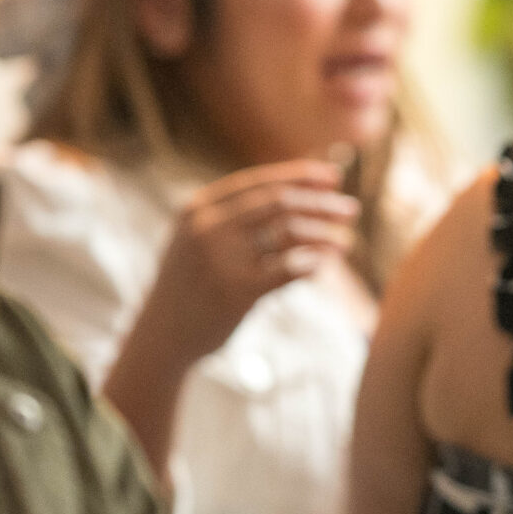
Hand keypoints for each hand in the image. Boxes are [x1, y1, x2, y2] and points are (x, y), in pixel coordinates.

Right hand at [142, 160, 359, 365]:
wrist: (161, 337)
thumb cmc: (190, 287)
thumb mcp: (197, 240)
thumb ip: (232, 217)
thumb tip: (294, 195)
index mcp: (199, 208)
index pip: (260, 181)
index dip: (300, 176)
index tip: (333, 178)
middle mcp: (208, 227)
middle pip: (280, 203)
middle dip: (321, 203)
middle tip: (351, 209)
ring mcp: (222, 258)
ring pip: (289, 234)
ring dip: (324, 235)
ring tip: (346, 242)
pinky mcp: (237, 291)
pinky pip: (288, 270)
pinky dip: (312, 265)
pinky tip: (324, 266)